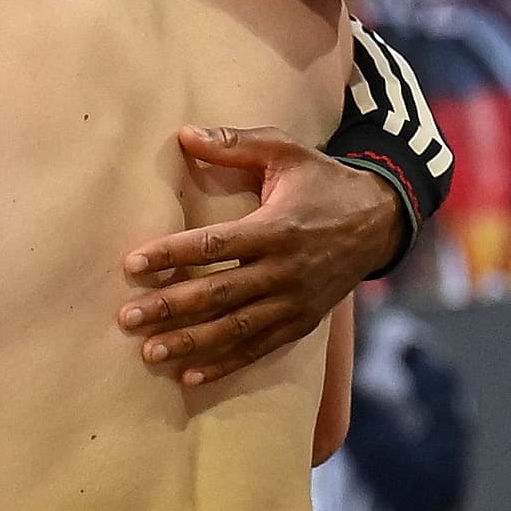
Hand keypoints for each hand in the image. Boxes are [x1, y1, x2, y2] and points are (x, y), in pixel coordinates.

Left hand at [119, 126, 403, 385]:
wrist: (382, 221)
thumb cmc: (323, 181)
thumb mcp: (285, 152)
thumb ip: (235, 143)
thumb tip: (183, 134)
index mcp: (276, 228)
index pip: (214, 246)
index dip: (172, 254)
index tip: (132, 264)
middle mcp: (285, 271)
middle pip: (219, 293)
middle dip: (171, 307)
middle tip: (128, 317)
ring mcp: (295, 302)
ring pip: (236, 329)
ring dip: (191, 343)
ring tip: (150, 353)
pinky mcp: (302, 323)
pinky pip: (260, 348)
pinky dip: (226, 364)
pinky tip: (191, 376)